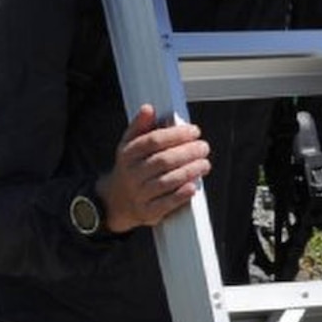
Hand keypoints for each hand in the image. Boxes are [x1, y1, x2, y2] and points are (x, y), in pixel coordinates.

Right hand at [98, 105, 207, 233]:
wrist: (116, 201)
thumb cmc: (131, 168)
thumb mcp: (130, 145)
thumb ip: (140, 126)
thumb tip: (149, 108)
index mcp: (128, 154)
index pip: (153, 141)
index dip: (176, 135)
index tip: (194, 131)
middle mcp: (131, 174)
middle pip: (162, 161)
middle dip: (187, 153)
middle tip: (204, 147)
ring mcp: (139, 194)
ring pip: (166, 182)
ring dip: (189, 172)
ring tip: (204, 164)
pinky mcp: (147, 212)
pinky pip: (165, 204)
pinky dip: (180, 196)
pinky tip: (193, 187)